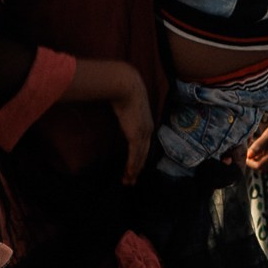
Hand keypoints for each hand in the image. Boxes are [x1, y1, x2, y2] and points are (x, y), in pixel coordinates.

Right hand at [104, 63, 152, 182]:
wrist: (126, 86)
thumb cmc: (123, 91)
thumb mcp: (126, 105)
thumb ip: (125, 113)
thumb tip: (119, 114)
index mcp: (147, 123)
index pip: (145, 145)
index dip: (140, 157)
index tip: (135, 167)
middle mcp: (148, 130)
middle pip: (144, 154)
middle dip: (138, 168)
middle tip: (131, 180)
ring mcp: (144, 133)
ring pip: (140, 157)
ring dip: (134, 170)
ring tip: (128, 181)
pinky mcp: (137, 135)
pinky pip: (135, 155)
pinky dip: (132, 166)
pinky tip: (129, 174)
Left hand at [245, 103, 267, 177]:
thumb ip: (259, 145)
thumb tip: (248, 155)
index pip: (259, 166)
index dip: (250, 163)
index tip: (245, 155)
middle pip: (264, 169)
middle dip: (255, 163)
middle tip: (251, 152)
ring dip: (263, 163)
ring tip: (258, 152)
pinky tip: (267, 153)